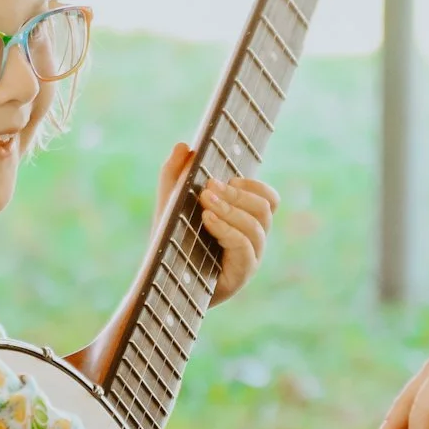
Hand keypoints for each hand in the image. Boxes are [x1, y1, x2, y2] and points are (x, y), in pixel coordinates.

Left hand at [154, 141, 279, 305]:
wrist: (160, 282)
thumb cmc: (171, 245)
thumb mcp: (170, 205)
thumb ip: (175, 176)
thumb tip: (183, 146)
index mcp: (245, 221)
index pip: (269, 199)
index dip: (255, 185)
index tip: (229, 179)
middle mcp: (253, 240)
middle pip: (265, 209)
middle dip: (238, 195)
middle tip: (209, 188)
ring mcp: (250, 259)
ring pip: (257, 226)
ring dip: (231, 209)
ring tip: (205, 204)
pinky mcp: (241, 275)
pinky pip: (244, 246)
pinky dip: (227, 228)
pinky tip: (208, 220)